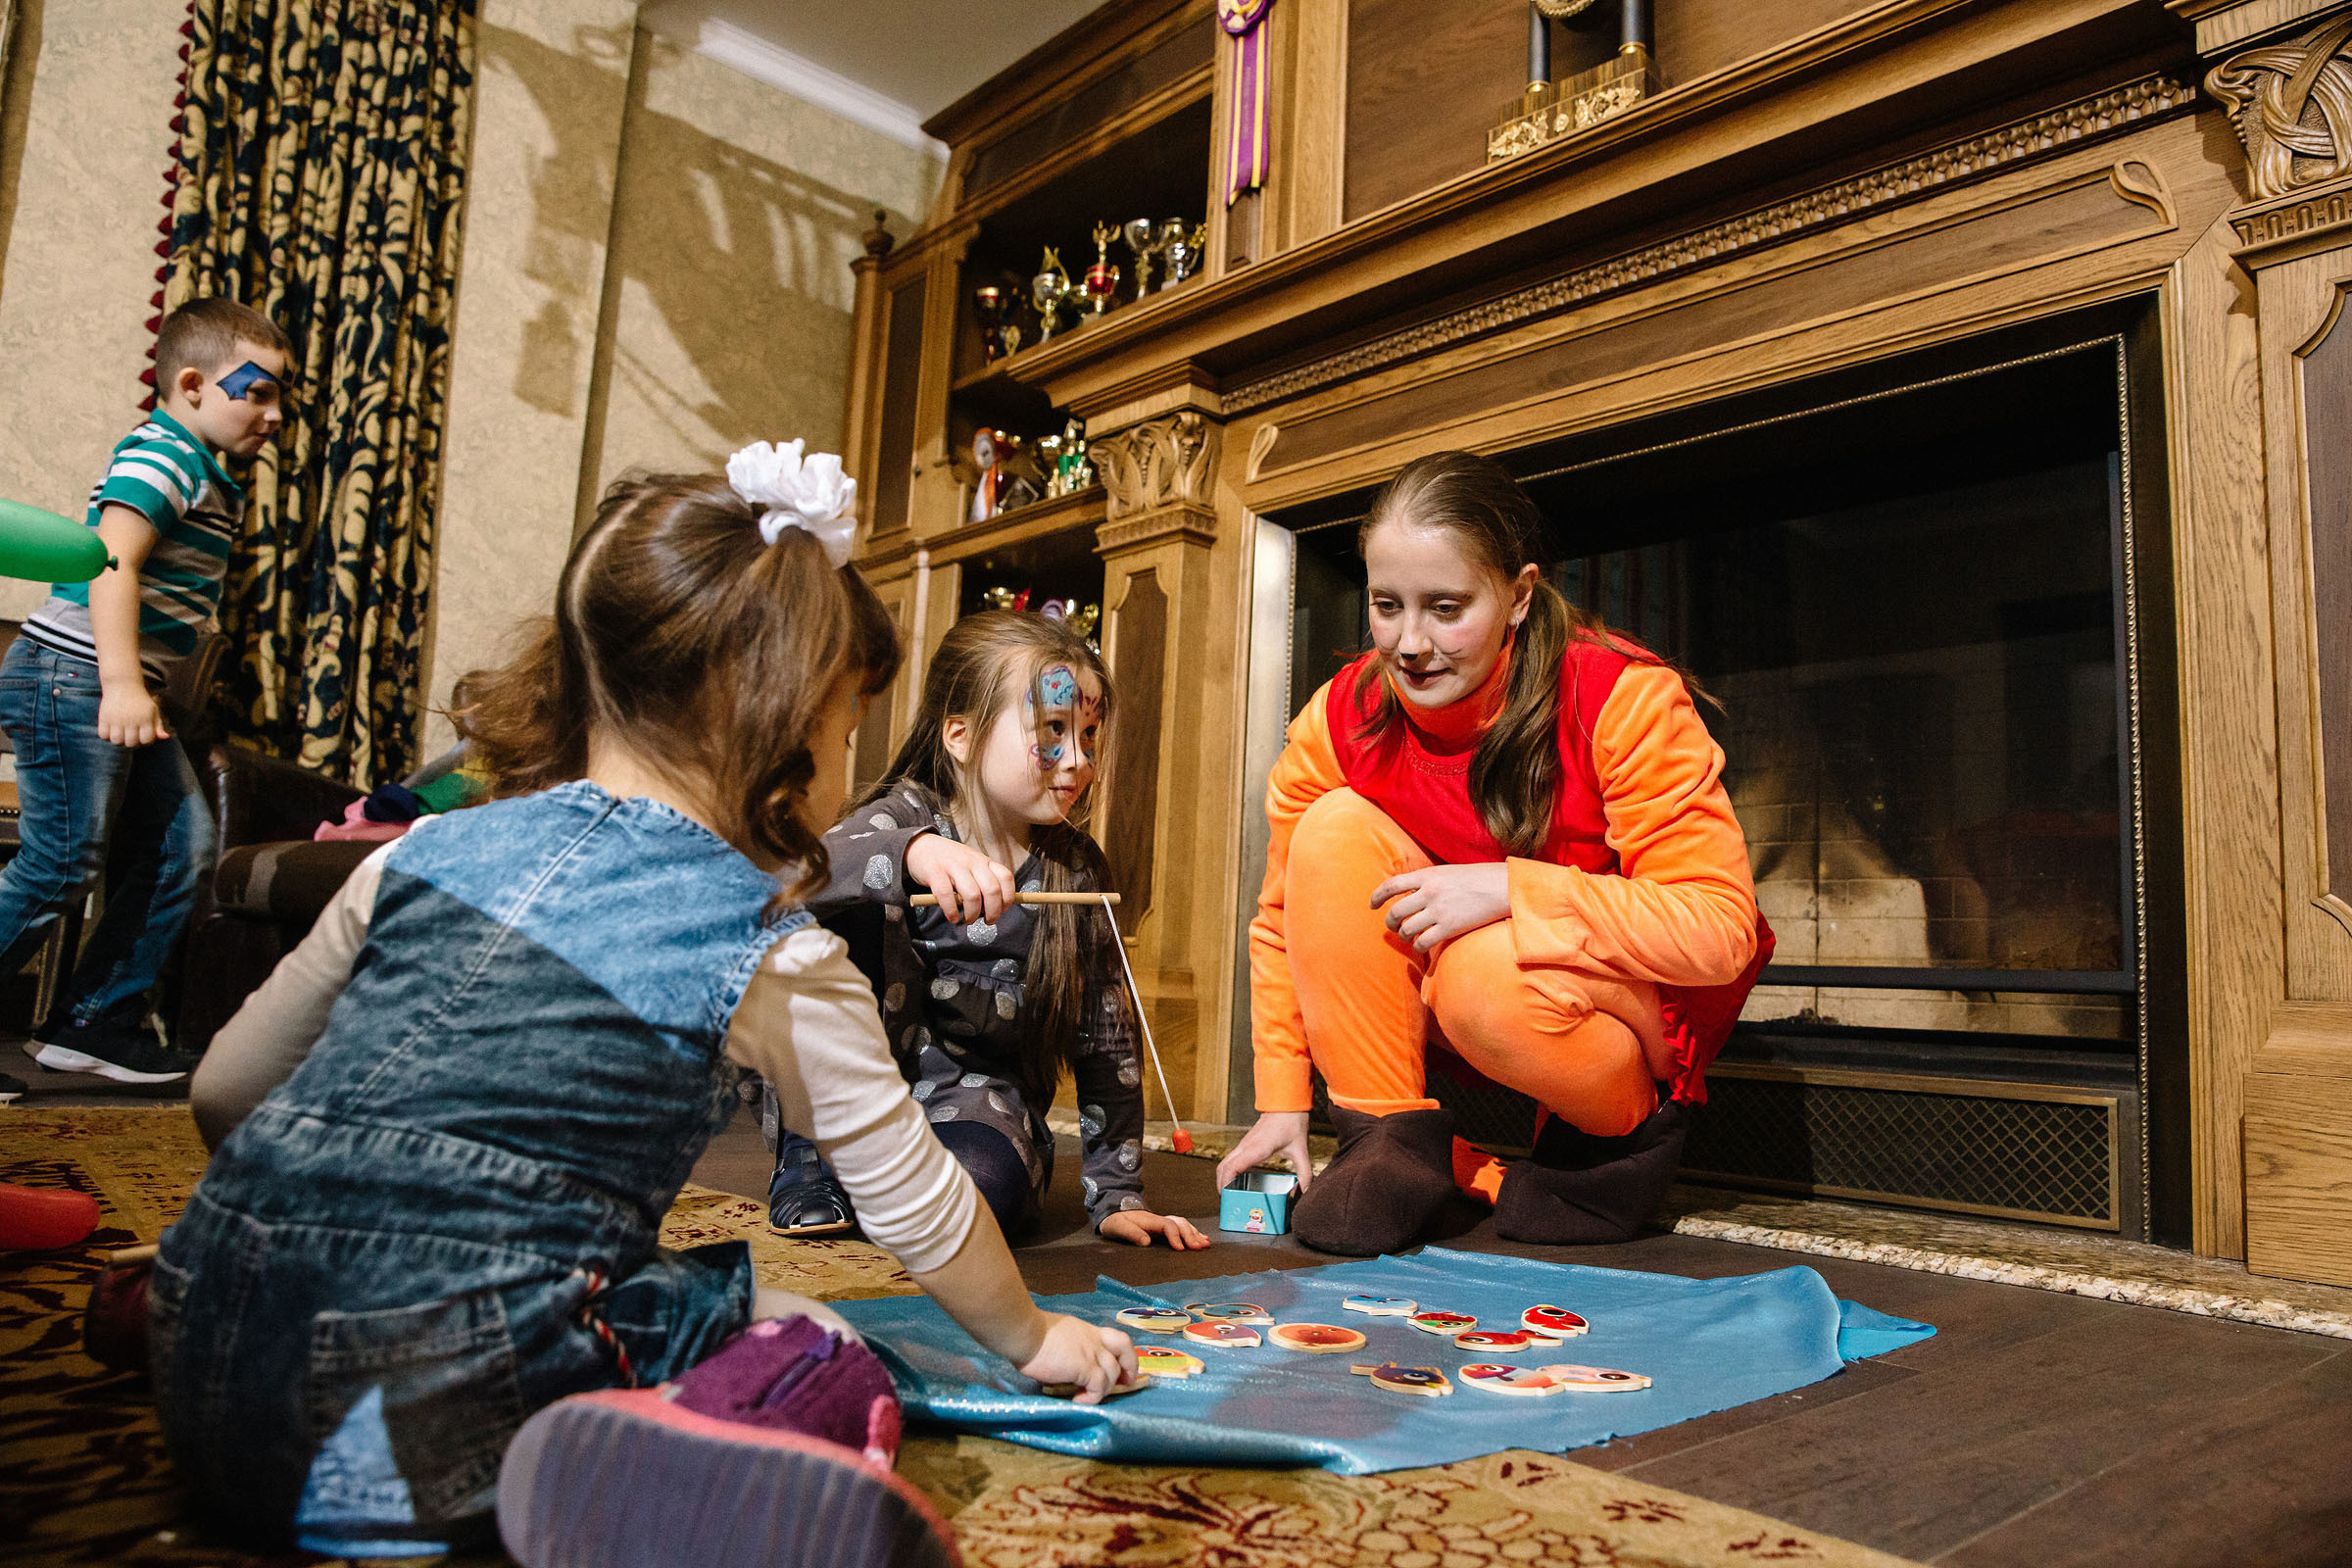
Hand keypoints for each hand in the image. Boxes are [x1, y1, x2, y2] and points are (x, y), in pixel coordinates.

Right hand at [96, 686, 168, 747]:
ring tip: (121, 732)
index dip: (145, 741)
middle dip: (132, 742)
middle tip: (131, 734)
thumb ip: (158, 726)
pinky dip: (106, 735)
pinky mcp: (104, 717)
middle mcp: (131, 720)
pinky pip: (103, 735)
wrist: (123, 684)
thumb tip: (165, 738)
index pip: (146, 741)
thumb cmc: (140, 700)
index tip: (143, 734)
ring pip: (116, 741)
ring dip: (118, 740)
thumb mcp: (153, 711)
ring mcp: (116, 719)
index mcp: (145, 719)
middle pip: (131, 743)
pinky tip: (111, 729)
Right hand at [905, 832, 1016, 923]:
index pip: (1005, 877)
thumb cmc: (949, 862)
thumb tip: (998, 906)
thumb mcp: (972, 865)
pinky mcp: (935, 872)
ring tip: (967, 920)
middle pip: (991, 890)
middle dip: (993, 911)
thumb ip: (983, 880)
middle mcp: (972, 862)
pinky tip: (952, 917)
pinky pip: (947, 895)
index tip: (1003, 909)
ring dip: (973, 914)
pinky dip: (951, 911)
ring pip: (972, 895)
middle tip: (987, 921)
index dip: (1008, 897)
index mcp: (983, 861)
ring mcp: (953, 866)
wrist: (921, 846)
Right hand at [1019, 1312, 1136, 1402]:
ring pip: (1112, 1373)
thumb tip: (1059, 1368)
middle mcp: (1093, 1339)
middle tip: (1125, 1384)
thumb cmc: (1029, 1333)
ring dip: (1103, 1389)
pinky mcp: (1084, 1367)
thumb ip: (1065, 1350)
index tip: (1123, 1368)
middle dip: (1129, 1368)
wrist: (1023, 1332)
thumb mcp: (1055, 1337)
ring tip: (1086, 1397)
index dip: (1125, 1354)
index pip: (1116, 1338)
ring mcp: (1090, 1352)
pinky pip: (1098, 1387)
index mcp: (1086, 1331)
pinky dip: (1091, 1398)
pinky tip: (1077, 1400)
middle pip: (1124, 1351)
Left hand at [1098, 1208, 1211, 1249]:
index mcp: (1149, 1220)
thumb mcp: (1117, 1227)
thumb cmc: (1115, 1222)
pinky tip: (1202, 1238)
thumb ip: (1131, 1234)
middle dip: (1191, 1235)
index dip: (1175, 1236)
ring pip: (1183, 1224)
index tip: (1180, 1249)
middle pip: (1179, 1224)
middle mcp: (1158, 1219)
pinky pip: (1182, 1227)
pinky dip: (1193, 1232)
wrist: (1112, 1214)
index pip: (1168, 1225)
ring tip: (1205, 1244)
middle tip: (1199, 1248)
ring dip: (1195, 1234)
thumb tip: (1146, 1242)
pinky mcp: (1163, 1227)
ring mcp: (1162, 1222)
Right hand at [1214, 1111, 1313, 1193]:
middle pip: (1223, 1167)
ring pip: (1224, 1162)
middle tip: (1227, 1202)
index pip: (1232, 1167)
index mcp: (1257, 1149)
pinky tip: (1237, 1182)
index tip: (1226, 1197)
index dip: (1225, 1183)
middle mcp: (1246, 1146)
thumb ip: (1305, 1173)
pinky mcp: (1246, 1144)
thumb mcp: (1301, 1151)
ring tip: (1230, 1195)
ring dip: (1223, 1178)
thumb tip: (1307, 1192)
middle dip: (1220, 1185)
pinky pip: (1231, 1159)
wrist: (1286, 1104)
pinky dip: (1228, 1171)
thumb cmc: (1292, 1124)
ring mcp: (1244, 1144)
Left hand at [1370, 862, 1510, 951]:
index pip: (1391, 885)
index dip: (1376, 896)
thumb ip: (1427, 881)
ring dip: (1404, 936)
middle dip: (1390, 922)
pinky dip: (1418, 946)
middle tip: (1393, 926)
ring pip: (1406, 929)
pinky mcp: (1449, 927)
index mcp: (1427, 875)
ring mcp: (1438, 911)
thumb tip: (1410, 894)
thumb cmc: (1477, 878)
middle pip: (1395, 912)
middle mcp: (1429, 892)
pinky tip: (1422, 945)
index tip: (1372, 905)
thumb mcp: (1447, 872)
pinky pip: (1423, 942)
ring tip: (1409, 937)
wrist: (1502, 886)